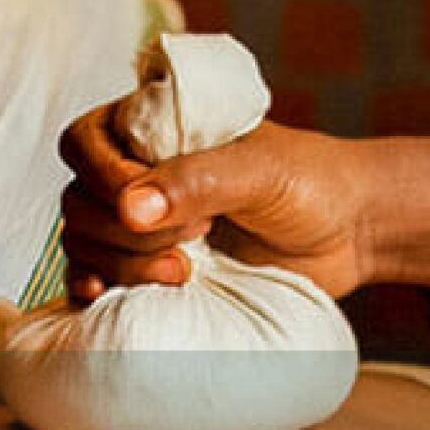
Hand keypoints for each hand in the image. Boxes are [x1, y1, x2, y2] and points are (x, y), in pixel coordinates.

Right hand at [57, 100, 372, 301]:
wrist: (350, 232)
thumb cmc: (311, 183)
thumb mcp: (261, 170)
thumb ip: (199, 179)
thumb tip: (131, 208)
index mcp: (155, 131)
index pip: (84, 142)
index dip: (104, 175)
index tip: (152, 201)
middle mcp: (139, 175)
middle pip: (79, 201)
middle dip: (123, 229)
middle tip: (196, 235)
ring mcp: (143, 227)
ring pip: (84, 243)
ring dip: (121, 264)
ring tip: (185, 271)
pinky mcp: (152, 271)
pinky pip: (98, 279)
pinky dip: (91, 289)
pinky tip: (101, 298)